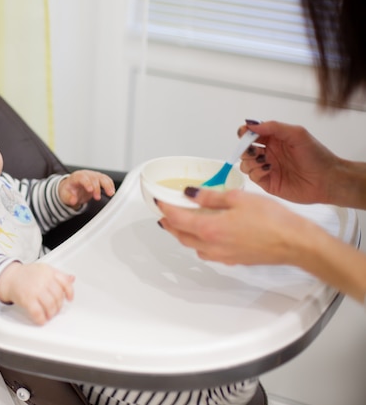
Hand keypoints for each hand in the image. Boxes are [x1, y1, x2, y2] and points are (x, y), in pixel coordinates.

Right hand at [0, 262, 74, 324]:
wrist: (10, 277)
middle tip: (56, 309)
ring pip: (50, 305)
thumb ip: (58, 275)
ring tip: (49, 315)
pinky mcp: (27, 299)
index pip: (65, 282)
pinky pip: (37, 312)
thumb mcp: (44, 270)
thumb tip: (72, 279)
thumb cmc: (27, 275)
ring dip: (51, 313)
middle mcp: (43, 280)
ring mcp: (35, 290)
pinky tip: (41, 320)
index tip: (69, 299)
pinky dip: (41, 319)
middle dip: (58, 306)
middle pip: (58, 296)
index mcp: (49, 271)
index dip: (69, 292)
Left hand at [58, 170, 115, 208]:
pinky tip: (112, 191)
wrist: (72, 187)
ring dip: (107, 185)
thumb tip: (73, 201)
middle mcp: (86, 174)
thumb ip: (69, 198)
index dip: (87, 183)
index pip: (82, 177)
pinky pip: (106, 179)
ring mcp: (93, 176)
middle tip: (97, 198)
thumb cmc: (68, 190)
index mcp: (76, 177)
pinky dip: (110, 185)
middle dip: (97, 188)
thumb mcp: (65, 195)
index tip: (90, 190)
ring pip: (102, 177)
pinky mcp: (99, 179)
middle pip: (93, 178)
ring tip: (110, 193)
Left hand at [157, 188, 311, 265]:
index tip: (159, 201)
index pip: (177, 218)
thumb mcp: (238, 198)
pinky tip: (205, 235)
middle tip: (164, 213)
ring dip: (183, 234)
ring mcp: (222, 256)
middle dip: (170, 224)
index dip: (165, 208)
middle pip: (181, 235)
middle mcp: (212, 246)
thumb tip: (191, 194)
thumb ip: (210, 197)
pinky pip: (207, 252)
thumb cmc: (273, 220)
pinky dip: (199, 243)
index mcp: (210, 228)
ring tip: (180, 223)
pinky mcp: (233, 260)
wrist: (295, 243)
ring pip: (193, 246)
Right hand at [238, 120, 339, 203]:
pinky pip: (252, 176)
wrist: (327, 180)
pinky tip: (269, 169)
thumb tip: (251, 125)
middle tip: (254, 150)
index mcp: (274, 139)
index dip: (245, 132)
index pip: (251, 133)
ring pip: (245, 163)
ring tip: (264, 160)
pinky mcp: (267, 182)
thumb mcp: (297, 134)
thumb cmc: (317, 156)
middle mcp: (268, 153)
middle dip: (245, 148)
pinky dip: (256, 171)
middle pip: (245, 149)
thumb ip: (273, 127)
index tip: (244, 133)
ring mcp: (266, 168)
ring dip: (250, 160)